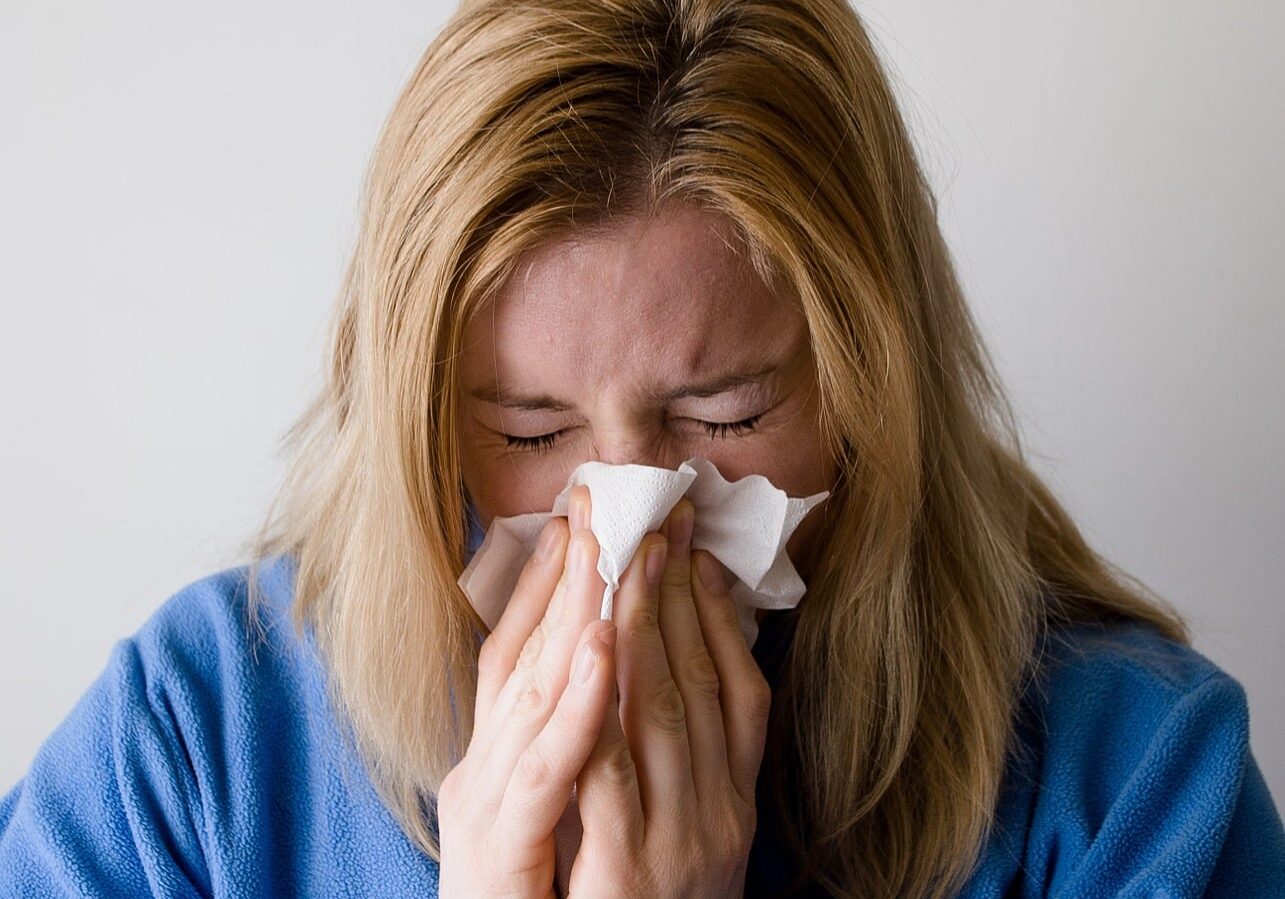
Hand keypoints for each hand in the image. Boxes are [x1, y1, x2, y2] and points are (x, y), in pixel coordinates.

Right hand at [439, 488, 614, 898]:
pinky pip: (547, 766)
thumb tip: (597, 685)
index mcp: (488, 762)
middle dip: (564, 572)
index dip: (540, 584)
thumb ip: (557, 754)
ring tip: (605, 542)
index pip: (513, 653)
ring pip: (531, 689)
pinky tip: (605, 646)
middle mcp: (476, 772)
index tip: (574, 520)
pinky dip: (578, 704)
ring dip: (572, 611)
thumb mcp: (538, 817)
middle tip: (597, 498)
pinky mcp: (501, 847)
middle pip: (523, 653)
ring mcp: (484, 806)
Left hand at [565, 490, 771, 898]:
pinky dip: (600, 705)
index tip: (690, 545)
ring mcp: (678, 844)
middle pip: (698, 682)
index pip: (737, 689)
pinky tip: (590, 645)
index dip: (713, 612)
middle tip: (652, 516)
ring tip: (623, 549)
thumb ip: (688, 764)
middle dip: (671, 593)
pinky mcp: (628, 877)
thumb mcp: (686, 837)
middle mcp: (719, 816)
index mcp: (734, 804)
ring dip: (640, 624)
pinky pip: (609, 776)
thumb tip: (684, 669)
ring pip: (661, 711)